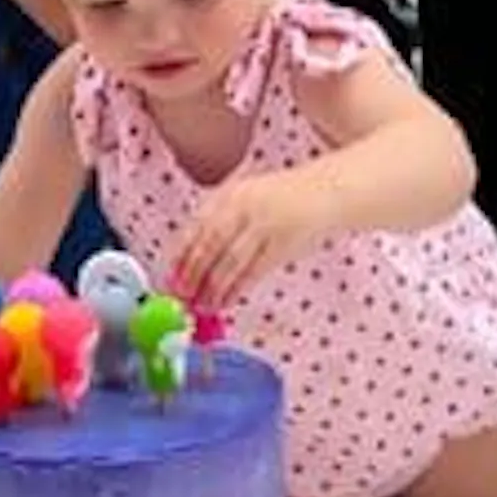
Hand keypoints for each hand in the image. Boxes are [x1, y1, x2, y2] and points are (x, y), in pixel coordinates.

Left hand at [168, 170, 327, 306]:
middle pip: (210, 242)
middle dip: (193, 272)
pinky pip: (254, 271)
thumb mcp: (248, 197)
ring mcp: (266, 222)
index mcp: (231, 192)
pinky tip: (226, 302)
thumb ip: (221, 219)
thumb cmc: (282, 198)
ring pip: (231, 260)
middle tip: (181, 295)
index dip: (181, 253)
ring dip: (213, 287)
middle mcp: (245, 204)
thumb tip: (188, 258)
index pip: (197, 225)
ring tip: (202, 305)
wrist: (327, 191)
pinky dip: (237, 289)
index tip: (170, 275)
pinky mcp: (284, 242)